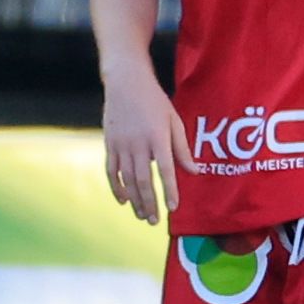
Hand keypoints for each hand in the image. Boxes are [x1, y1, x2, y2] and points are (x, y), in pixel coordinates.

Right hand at [101, 75, 192, 224]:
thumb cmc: (154, 101)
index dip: (170, 190)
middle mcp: (138, 143)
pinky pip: (112, 171)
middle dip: (150, 203)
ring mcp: (121, 145)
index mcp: (158, 137)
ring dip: (135, 200)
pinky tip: (123, 200)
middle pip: (144, 180)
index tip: (173, 207)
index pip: (165, 170)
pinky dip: (116, 187)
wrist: (126, 82)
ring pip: (127, 179)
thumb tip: (194, 172)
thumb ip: (182, 148)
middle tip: (156, 221)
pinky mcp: (110, 144)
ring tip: (142, 215)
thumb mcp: (174, 120)